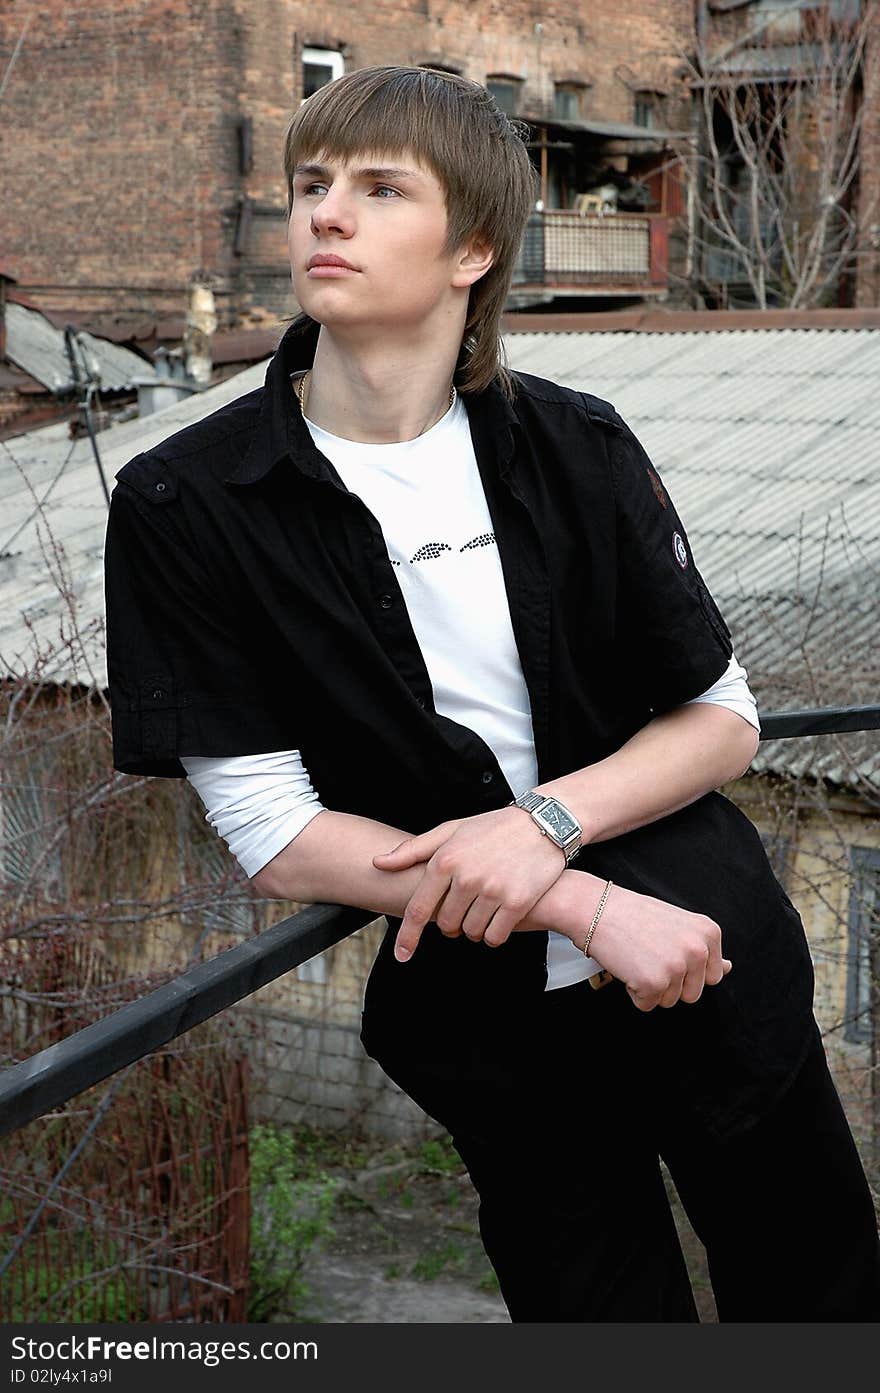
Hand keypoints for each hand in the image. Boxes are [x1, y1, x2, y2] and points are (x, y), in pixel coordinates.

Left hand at [372, 808, 567, 961]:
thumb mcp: (450, 831)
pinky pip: (495, 936)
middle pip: (447, 925)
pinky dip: (494, 934)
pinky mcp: (517, 902)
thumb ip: (413, 851)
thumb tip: (378, 863)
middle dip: (452, 924)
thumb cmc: (491, 828)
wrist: (542, 823)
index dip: (408, 936)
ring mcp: (493, 890)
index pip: (419, 909)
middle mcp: (466, 877)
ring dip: (474, 929)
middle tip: (464, 909)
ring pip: (471, 933)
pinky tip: (498, 919)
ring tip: (484, 908)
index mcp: (445, 860)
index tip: (402, 955)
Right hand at [570, 876, 730, 1011]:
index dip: (686, 970)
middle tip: (649, 954)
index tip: (666, 951)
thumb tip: (728, 968)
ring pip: (669, 1001)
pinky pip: (646, 1005)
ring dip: (650, 987)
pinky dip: (633, 992)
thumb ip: (704, 949)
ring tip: (637, 957)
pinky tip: (627, 966)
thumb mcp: (678, 924)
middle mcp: (698, 950)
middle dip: (669, 982)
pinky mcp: (653, 984)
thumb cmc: (631, 914)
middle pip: (692, 993)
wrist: (595, 908)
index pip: (712, 975)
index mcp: (708, 933)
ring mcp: (676, 968)